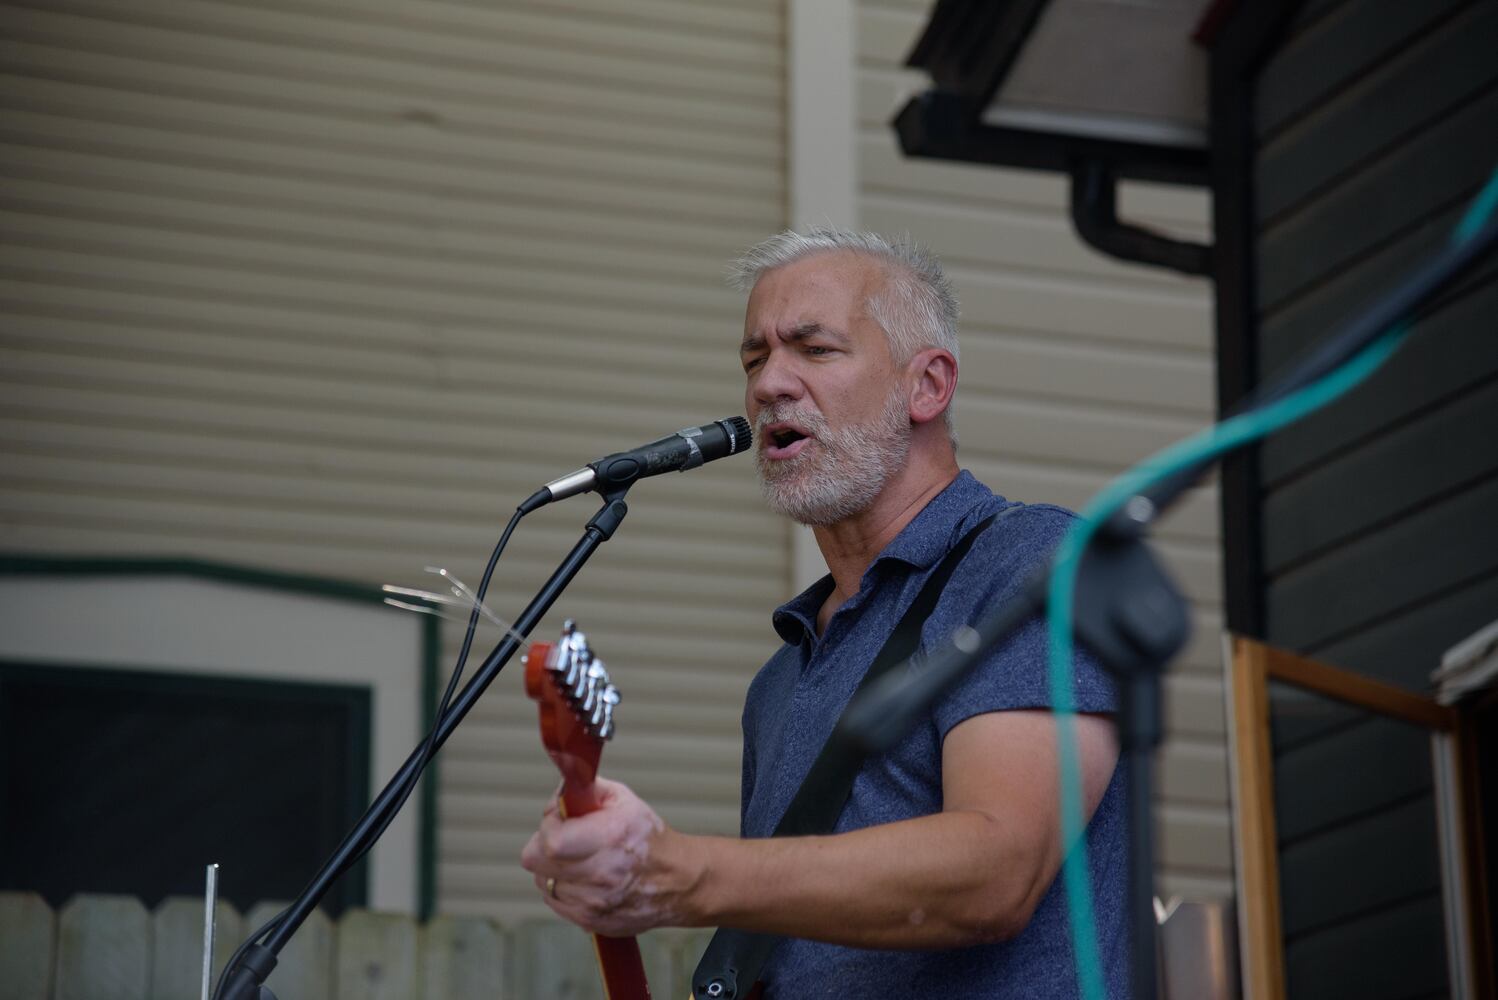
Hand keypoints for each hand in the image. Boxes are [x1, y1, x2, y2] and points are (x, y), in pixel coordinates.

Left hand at [520, 777, 690, 935]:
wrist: (678, 881)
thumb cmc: (649, 838)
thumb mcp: (623, 799)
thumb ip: (585, 791)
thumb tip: (557, 796)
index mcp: (609, 838)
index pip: (550, 841)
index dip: (548, 825)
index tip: (560, 819)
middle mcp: (601, 874)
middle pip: (537, 862)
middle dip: (543, 845)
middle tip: (563, 838)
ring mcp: (594, 902)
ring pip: (543, 882)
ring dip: (553, 868)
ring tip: (579, 859)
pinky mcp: (590, 921)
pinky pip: (554, 900)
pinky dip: (563, 888)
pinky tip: (584, 879)